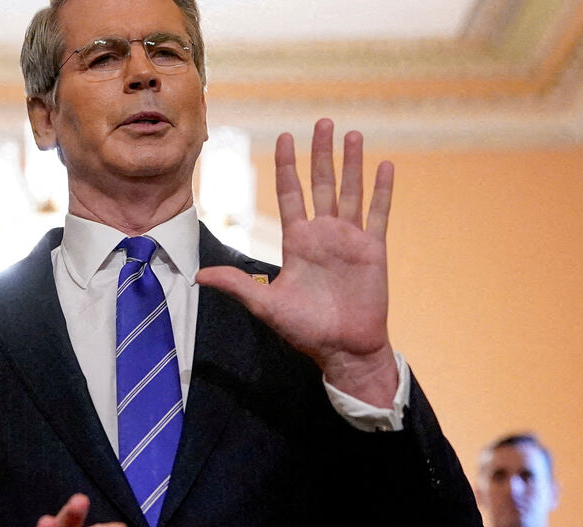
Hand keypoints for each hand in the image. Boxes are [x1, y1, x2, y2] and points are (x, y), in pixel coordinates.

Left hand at [196, 118, 397, 406]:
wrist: (343, 350)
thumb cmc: (305, 330)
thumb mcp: (266, 304)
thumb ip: (237, 284)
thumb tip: (198, 275)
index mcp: (297, 241)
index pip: (290, 193)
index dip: (287, 165)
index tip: (285, 137)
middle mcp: (323, 234)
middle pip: (321, 183)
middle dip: (321, 153)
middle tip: (322, 121)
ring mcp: (350, 239)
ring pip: (350, 191)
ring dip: (352, 163)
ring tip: (352, 134)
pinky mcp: (374, 249)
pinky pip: (378, 213)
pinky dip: (382, 189)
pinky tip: (384, 165)